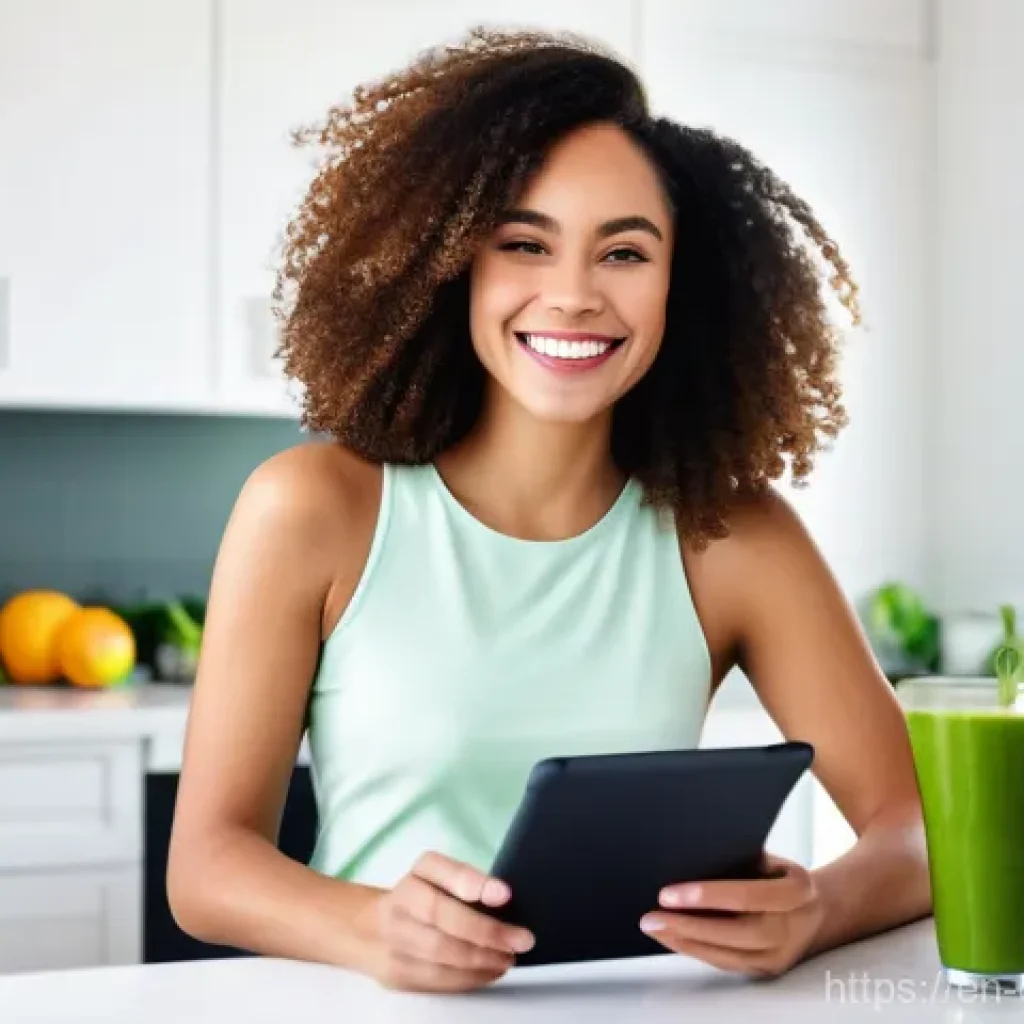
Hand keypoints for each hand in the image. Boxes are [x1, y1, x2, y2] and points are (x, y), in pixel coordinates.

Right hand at [360, 851, 534, 992]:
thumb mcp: (443, 878)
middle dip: (487, 932)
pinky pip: (437, 978)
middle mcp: (401, 902)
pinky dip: (469, 978)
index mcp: (419, 872)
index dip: (472, 882)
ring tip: (508, 959)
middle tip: (521, 940)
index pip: (441, 870)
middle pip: (442, 917)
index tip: (505, 894)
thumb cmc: (424, 898)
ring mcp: (394, 939)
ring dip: (481, 960)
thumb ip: (470, 882)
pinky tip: (489, 971)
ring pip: (440, 953)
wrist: (371, 929)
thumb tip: (505, 900)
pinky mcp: (396, 972)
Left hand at [639, 852, 824, 978]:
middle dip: (688, 927)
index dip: (706, 895)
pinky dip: (697, 951)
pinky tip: (673, 939)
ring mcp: (780, 955)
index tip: (669, 893)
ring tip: (654, 927)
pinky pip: (727, 964)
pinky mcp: (766, 969)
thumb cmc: (783, 877)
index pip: (746, 895)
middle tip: (652, 917)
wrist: (818, 909)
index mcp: (796, 892)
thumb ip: (739, 859)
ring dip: (685, 943)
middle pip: (735, 934)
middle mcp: (791, 928)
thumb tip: (691, 853)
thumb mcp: (771, 859)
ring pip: (728, 956)